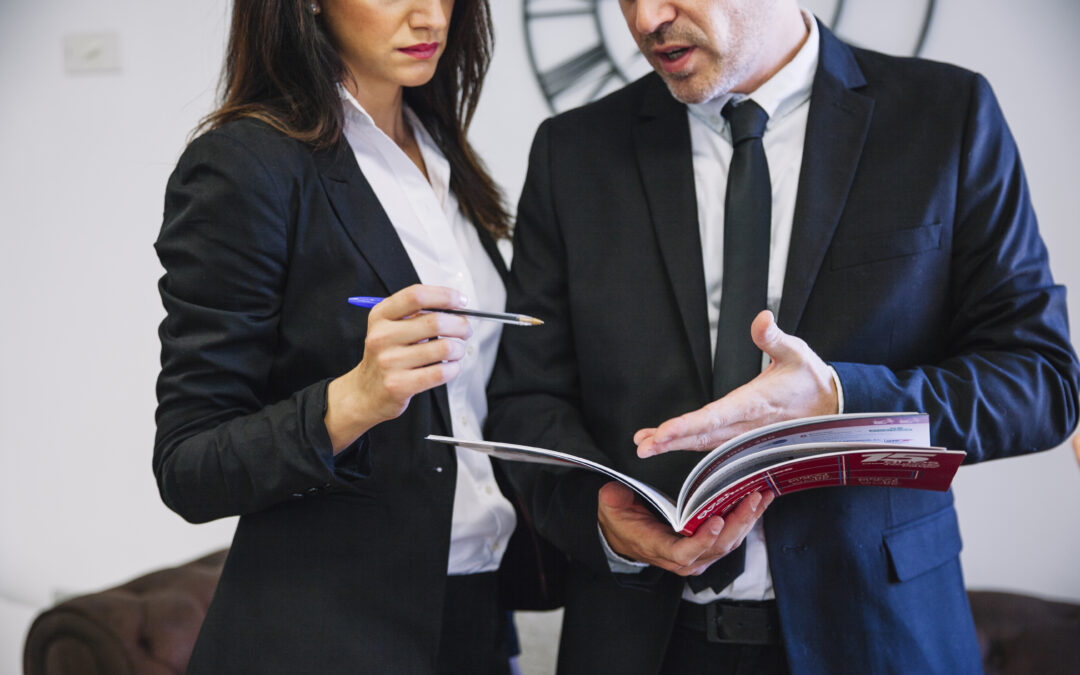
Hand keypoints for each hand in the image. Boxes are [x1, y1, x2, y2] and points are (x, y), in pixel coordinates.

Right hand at [325, 284, 472, 451]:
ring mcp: (389, 362)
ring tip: (457, 351)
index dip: (444, 295)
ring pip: (443, 348)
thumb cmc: (387, 356)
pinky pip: (440, 372)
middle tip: (466, 330)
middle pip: (435, 322)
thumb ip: (417, 314)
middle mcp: (382, 336)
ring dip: (459, 349)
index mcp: (380, 316)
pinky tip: (451, 367)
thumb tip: (457, 308)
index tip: (461, 301)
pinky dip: (454, 368)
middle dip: (460, 325)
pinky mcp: (399, 385)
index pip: (416, 295)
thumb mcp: (391, 327)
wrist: (365, 393)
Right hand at [597, 481, 772, 575]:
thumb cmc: (619, 518)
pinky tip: (757, 504)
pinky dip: (745, 522)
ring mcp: (696, 557)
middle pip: (717, 548)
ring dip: (748, 521)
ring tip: (762, 497)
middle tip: (752, 498)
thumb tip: (617, 491)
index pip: (685, 553)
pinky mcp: (706, 550)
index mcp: (658, 547)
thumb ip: (615, 499)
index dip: (704, 540)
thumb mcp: (612, 505)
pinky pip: (730, 539)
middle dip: (738, 523)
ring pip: (729, 544)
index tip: (718, 520)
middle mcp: (681, 559)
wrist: (622, 534)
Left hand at [635, 310, 837, 456]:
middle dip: (671, 441)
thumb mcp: (796, 352)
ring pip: (704, 443)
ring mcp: (744, 435)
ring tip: (646, 445)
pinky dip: (690, 444)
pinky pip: (712, 444)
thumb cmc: (811, 380)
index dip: (687, 426)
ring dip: (675, 445)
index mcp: (755, 404)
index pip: (715, 417)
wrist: (833, 407)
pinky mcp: (744, 438)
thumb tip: (762, 318)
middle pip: (702, 436)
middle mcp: (746, 425)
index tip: (663, 432)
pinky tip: (670, 442)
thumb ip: (774, 337)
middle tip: (643, 446)